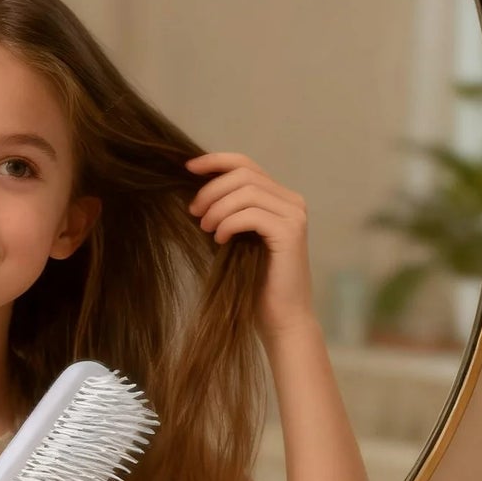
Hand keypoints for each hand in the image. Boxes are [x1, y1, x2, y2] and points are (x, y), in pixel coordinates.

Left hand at [186, 152, 314, 339]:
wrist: (281, 319)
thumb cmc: (254, 284)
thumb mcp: (235, 240)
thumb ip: (224, 212)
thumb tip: (193, 192)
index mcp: (280, 199)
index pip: (246, 164)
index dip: (215, 161)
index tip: (187, 168)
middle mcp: (292, 202)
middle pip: (244, 173)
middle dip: (211, 189)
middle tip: (193, 212)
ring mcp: (294, 216)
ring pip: (246, 191)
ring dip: (218, 207)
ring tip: (205, 228)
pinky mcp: (290, 232)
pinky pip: (251, 214)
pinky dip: (229, 223)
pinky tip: (220, 240)